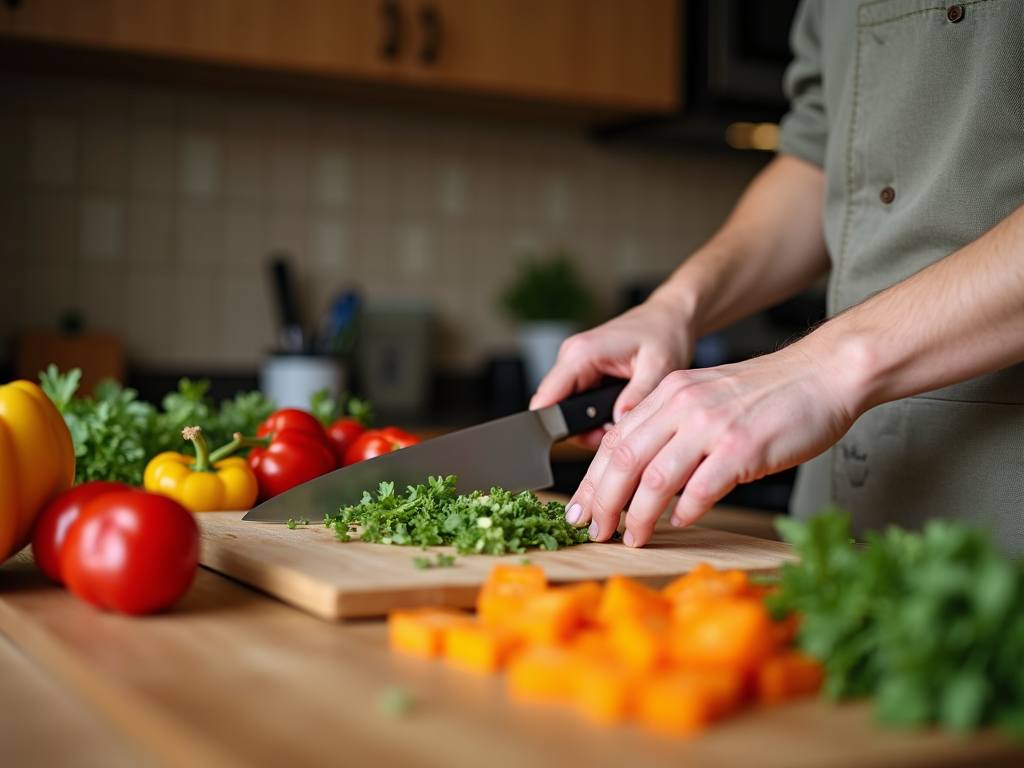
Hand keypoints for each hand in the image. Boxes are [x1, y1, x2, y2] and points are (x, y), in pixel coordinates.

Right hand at [529, 295, 694, 447]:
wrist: (670, 318)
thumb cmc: (665, 332)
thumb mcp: (660, 366)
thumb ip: (638, 396)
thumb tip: (619, 422)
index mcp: (582, 352)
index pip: (546, 398)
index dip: (556, 427)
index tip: (588, 439)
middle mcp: (573, 357)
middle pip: (557, 411)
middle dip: (586, 430)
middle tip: (619, 430)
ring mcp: (577, 366)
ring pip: (569, 412)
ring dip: (594, 425)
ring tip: (624, 419)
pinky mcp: (585, 374)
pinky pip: (581, 405)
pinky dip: (599, 417)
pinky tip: (621, 412)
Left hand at [566, 341, 857, 546]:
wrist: (823, 374)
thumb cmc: (771, 393)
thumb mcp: (707, 397)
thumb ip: (674, 428)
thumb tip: (644, 474)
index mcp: (669, 392)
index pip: (614, 440)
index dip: (592, 479)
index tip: (581, 507)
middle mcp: (683, 405)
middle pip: (623, 459)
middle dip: (603, 502)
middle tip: (594, 529)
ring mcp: (712, 426)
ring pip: (655, 478)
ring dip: (638, 515)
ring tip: (632, 536)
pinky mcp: (742, 448)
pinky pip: (701, 488)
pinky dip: (685, 511)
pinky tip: (680, 522)